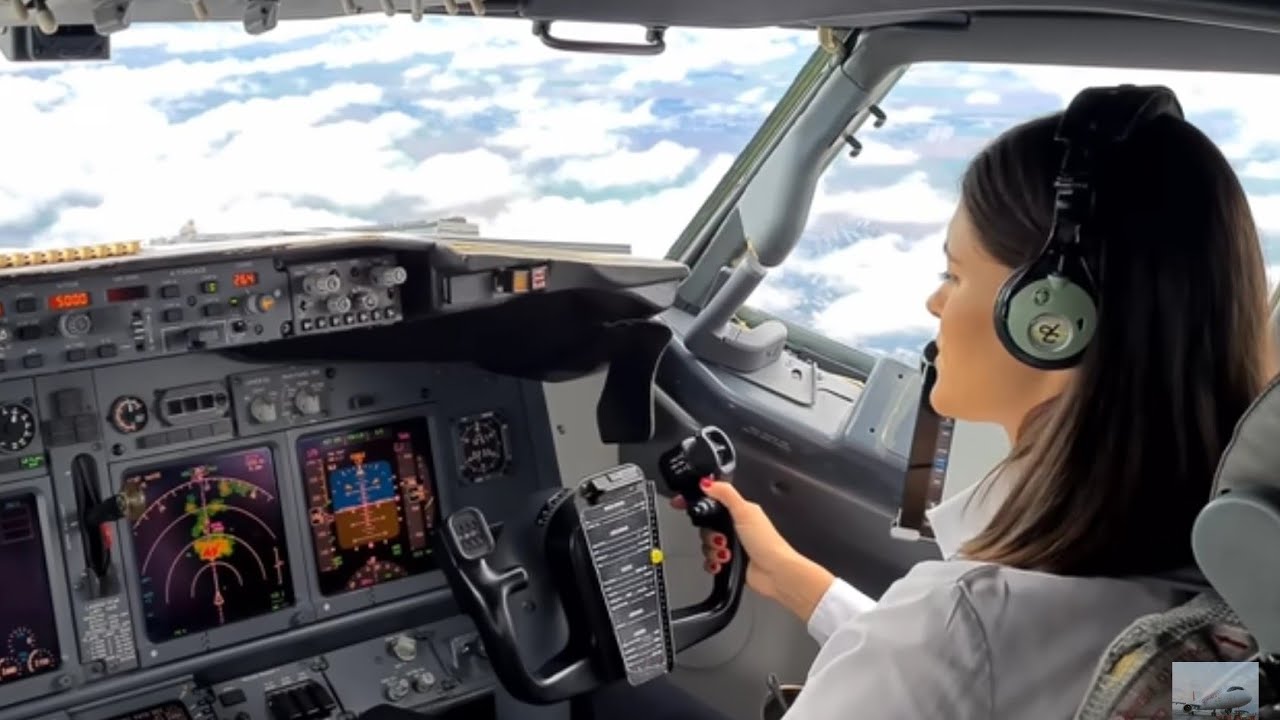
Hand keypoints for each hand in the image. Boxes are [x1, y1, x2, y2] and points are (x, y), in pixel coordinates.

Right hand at [671, 479, 832, 619]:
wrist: (775, 573)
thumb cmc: (767, 542)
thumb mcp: (745, 511)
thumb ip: (725, 494)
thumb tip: (707, 482)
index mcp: (740, 512)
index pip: (713, 503)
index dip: (697, 503)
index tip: (681, 504)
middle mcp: (736, 528)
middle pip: (706, 526)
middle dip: (709, 535)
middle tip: (721, 538)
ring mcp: (733, 546)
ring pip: (707, 544)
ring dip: (713, 550)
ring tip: (726, 553)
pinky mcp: (731, 562)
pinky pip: (710, 560)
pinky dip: (713, 563)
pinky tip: (722, 563)